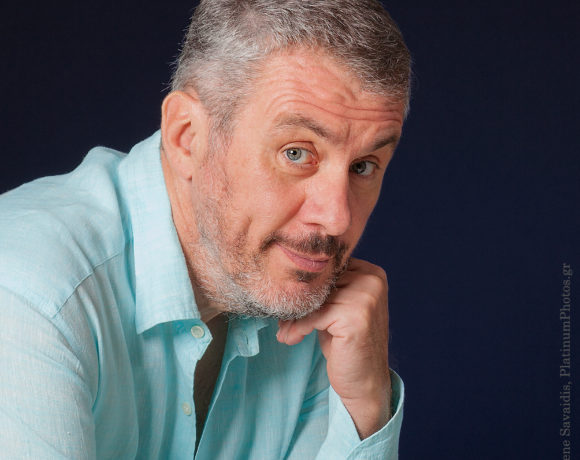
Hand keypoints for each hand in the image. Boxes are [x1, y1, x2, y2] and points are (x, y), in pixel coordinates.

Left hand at [277, 258, 390, 438]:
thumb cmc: (347, 344)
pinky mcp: (355, 317)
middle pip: (321, 282)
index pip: (327, 268)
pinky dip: (297, 327)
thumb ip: (325, 287)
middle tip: (282, 320)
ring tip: (286, 331)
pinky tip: (291, 338)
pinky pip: (313, 316)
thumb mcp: (338, 308)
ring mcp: (366, 298)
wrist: (365, 382)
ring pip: (314, 299)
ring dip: (293, 317)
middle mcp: (372, 281)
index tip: (287, 301)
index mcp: (371, 273)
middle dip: (298, 301)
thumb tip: (286, 274)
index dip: (306, 284)